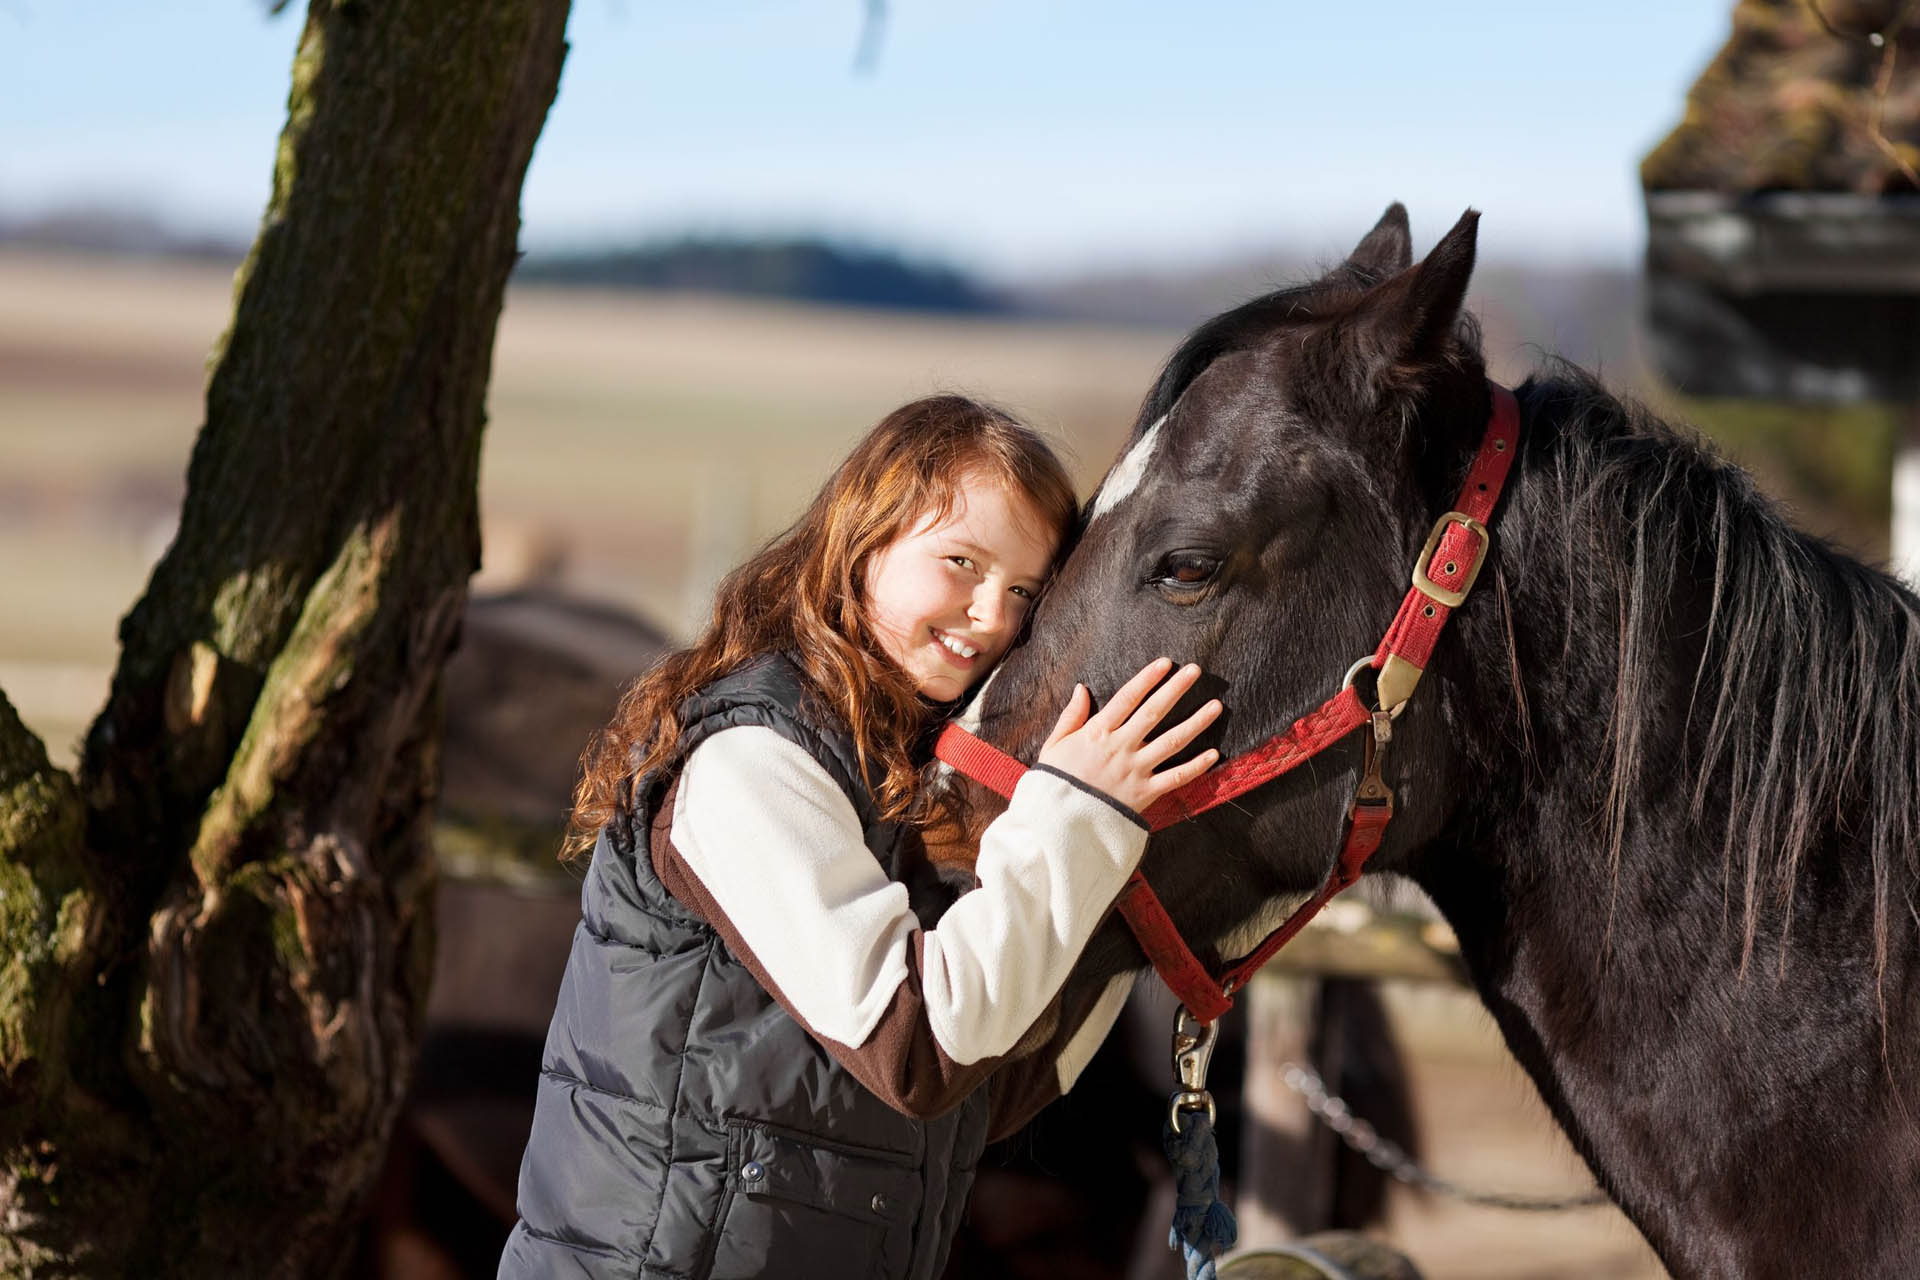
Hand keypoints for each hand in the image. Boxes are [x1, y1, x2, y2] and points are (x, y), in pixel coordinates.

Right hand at [1035, 657, 1222, 814]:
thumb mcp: (1054, 746)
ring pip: (1172, 742)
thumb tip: (1081, 688)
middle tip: (1195, 670)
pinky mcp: (1145, 794)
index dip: (1147, 679)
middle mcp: (1121, 748)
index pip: (1127, 698)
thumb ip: (1071, 716)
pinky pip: (1176, 778)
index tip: (1165, 663)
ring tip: (1216, 706)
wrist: (1058, 825)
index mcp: (1097, 733)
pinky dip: (1196, 767)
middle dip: (1176, 689)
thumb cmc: (1053, 784)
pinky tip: (1213, 754)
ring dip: (1196, 722)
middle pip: (1154, 713)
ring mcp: (1136, 771)